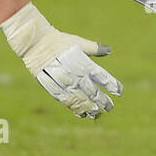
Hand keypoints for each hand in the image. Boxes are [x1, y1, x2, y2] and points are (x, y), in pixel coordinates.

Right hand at [0, 4, 122, 117]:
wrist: (36, 44)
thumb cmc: (60, 41)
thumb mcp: (79, 42)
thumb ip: (94, 48)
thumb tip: (109, 50)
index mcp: (84, 63)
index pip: (102, 77)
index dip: (112, 85)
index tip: (119, 92)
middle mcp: (76, 74)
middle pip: (93, 92)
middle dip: (102, 101)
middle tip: (109, 107)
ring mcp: (64, 83)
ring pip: (80, 100)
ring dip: (90, 108)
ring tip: (97, 114)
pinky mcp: (53, 88)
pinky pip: (66, 101)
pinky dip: (75, 108)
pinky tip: (81, 114)